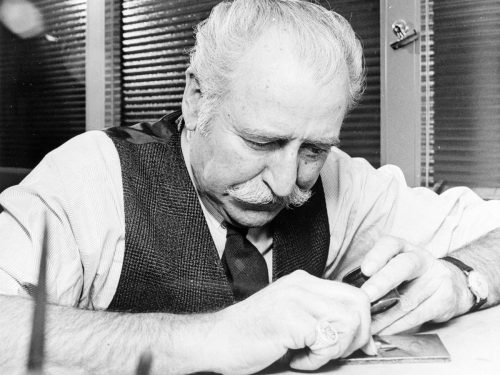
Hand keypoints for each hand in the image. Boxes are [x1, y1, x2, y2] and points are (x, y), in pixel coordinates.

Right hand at [206, 270, 373, 373]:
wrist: (215, 340)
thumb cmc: (251, 335)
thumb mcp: (293, 319)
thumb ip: (323, 319)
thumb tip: (363, 337)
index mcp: (303, 282)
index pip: (353, 294)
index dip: (363, 323)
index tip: (362, 344)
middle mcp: (301, 285)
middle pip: (358, 304)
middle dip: (356, 335)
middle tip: (333, 352)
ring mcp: (295, 299)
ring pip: (347, 322)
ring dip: (333, 349)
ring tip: (308, 354)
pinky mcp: (290, 319)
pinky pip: (325, 341)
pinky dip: (315, 359)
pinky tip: (294, 357)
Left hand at [360, 236, 472, 334]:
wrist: (454, 286)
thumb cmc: (412, 277)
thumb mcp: (396, 268)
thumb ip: (377, 275)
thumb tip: (353, 295)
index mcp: (404, 248)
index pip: (390, 244)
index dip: (377, 255)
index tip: (365, 270)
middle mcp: (421, 259)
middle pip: (403, 266)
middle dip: (382, 282)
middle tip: (366, 295)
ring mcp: (436, 278)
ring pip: (408, 298)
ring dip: (385, 314)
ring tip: (368, 323)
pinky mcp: (445, 299)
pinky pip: (418, 315)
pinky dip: (398, 325)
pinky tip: (385, 330)